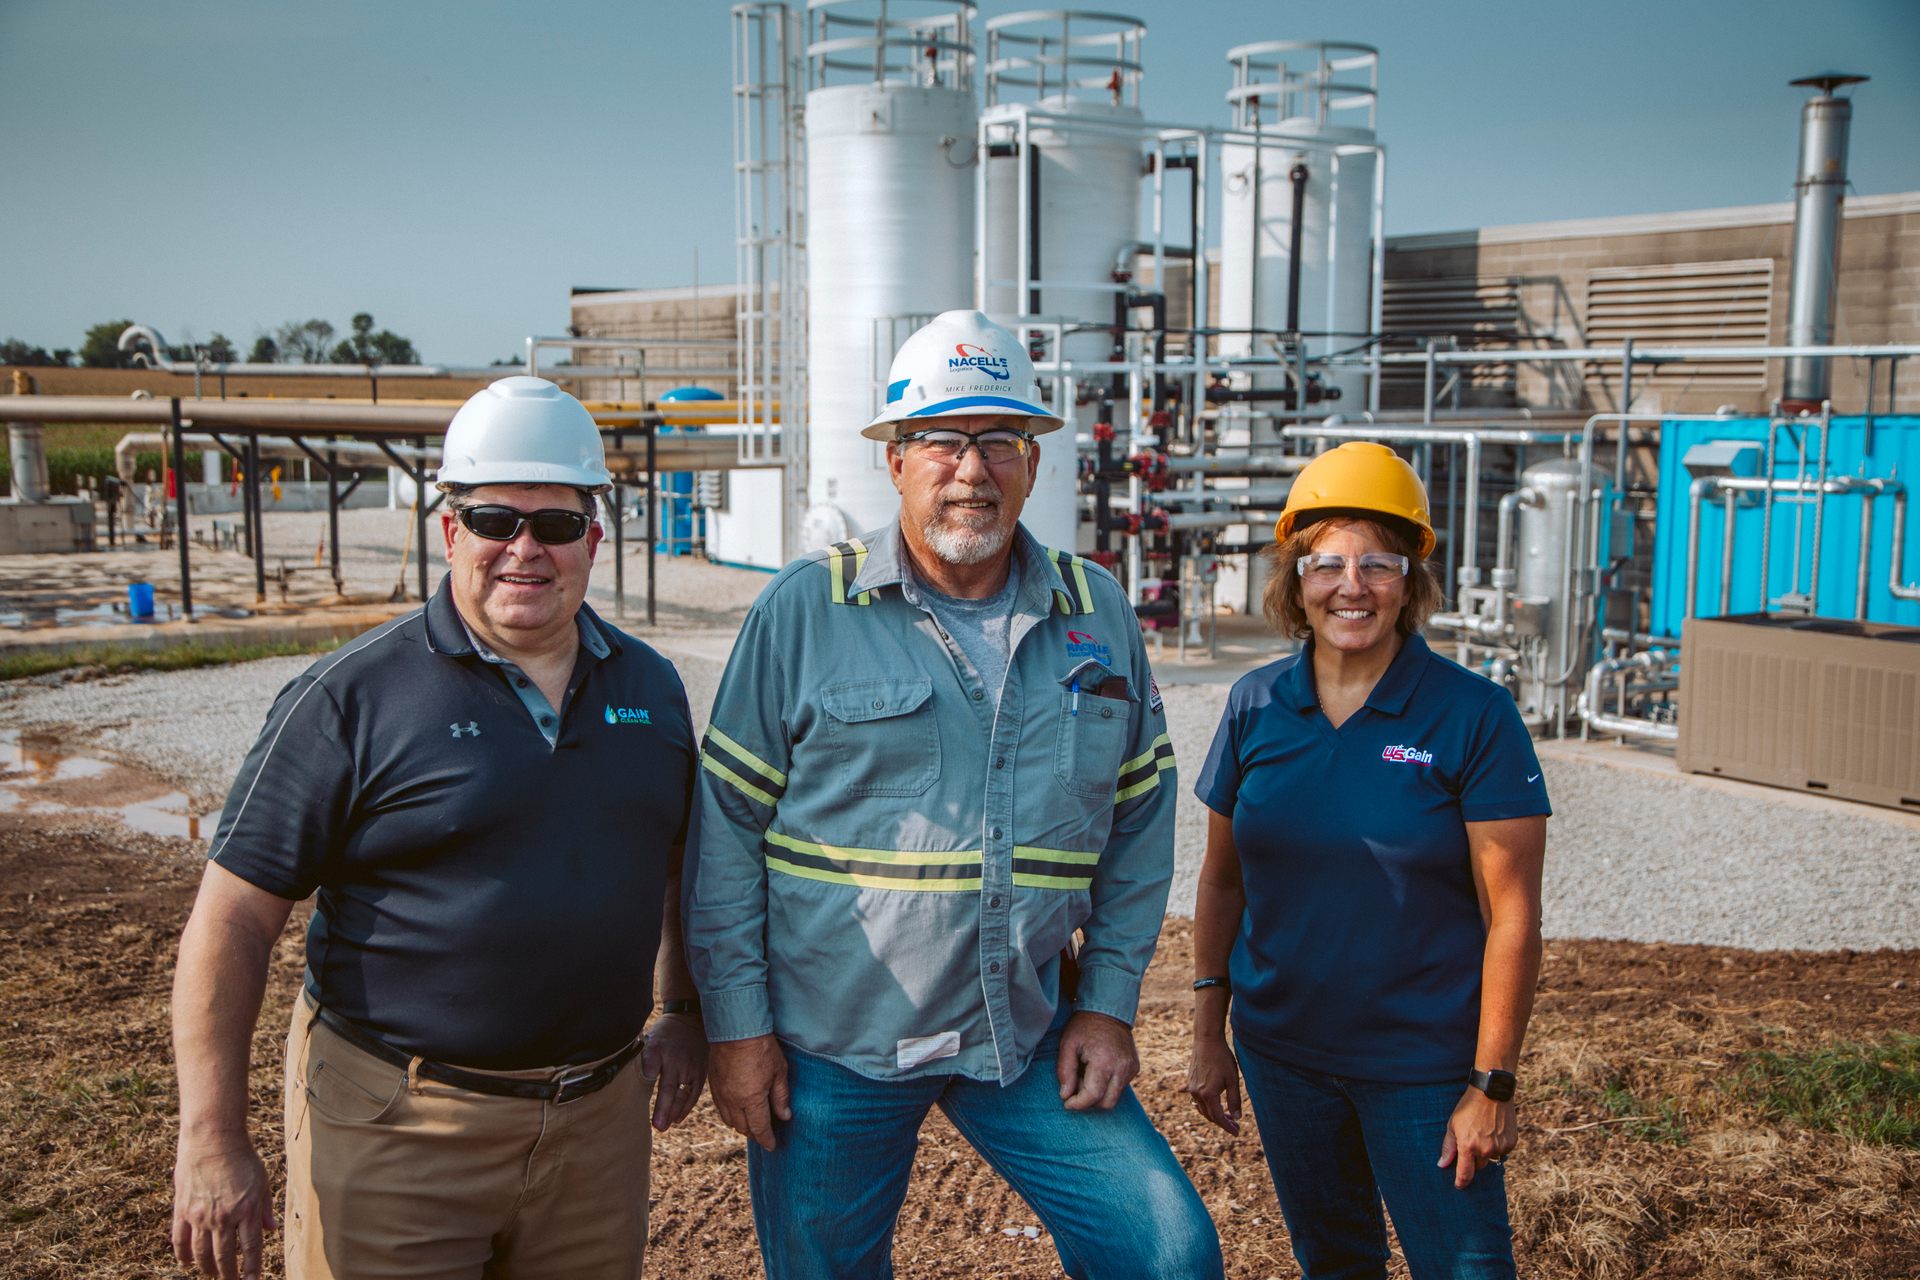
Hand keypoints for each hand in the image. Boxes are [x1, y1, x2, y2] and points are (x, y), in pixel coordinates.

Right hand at [171, 1135, 277, 1279]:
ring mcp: (200, 1214)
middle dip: (229, 1274)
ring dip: (207, 1268)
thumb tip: (272, 1230)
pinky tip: (186, 1263)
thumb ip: (264, 1208)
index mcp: (247, 1209)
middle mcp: (223, 1216)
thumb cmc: (242, 1157)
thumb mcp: (261, 1181)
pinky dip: (182, 1254)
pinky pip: (180, 1239)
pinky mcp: (182, 1209)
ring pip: (201, 1253)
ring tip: (213, 1275)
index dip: (251, 1269)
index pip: (250, 1248)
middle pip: (224, 1256)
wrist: (213, 1138)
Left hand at [642, 1013, 709, 1131]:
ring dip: (673, 1112)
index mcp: (657, 1049)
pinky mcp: (700, 1071)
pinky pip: (694, 1093)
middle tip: (657, 1126)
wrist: (690, 1020)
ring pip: (682, 1094)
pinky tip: (677, 1119)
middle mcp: (675, 1059)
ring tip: (664, 1126)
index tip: (637, 1098)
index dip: (645, 1081)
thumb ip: (639, 1059)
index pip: (650, 1067)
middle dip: (663, 1108)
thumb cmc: (662, 1035)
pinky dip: (686, 1108)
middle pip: (668, 1087)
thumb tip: (619, 1078)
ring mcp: (690, 1066)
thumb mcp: (648, 1039)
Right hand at [707, 1034, 790, 1150]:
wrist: (735, 1029)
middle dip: (756, 1135)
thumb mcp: (779, 1072)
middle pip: (744, 1128)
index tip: (772, 1146)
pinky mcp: (713, 1086)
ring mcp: (721, 1094)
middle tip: (765, 1135)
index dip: (767, 1140)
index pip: (760, 1129)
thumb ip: (781, 1097)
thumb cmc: (762, 1048)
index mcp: (752, 1100)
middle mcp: (733, 1101)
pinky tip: (739, 1111)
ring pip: (730, 1121)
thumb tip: (784, 1116)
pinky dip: (731, 1115)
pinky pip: (721, 1109)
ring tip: (753, 1125)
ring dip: (742, 1126)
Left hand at [1056, 1010, 1137, 1111]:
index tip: (1067, 1103)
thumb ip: (1064, 1071)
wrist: (1108, 1010)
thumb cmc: (1084, 1026)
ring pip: (1114, 1098)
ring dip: (1098, 1093)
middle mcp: (1122, 1067)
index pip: (1093, 1096)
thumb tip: (1065, 1096)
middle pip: (1106, 1103)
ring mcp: (1130, 1068)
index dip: (1078, 1104)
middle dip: (1089, 1100)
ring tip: (1087, 1073)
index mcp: (1104, 1061)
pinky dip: (1107, 1085)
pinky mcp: (1134, 1068)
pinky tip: (1098, 1069)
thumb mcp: (1067, 1044)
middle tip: (1076, 1082)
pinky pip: (1120, 1087)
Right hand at [1184, 1036, 1241, 1135]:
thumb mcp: (1233, 1080)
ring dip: (1214, 1115)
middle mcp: (1197, 1093)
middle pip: (1209, 1116)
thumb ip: (1235, 1100)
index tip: (1237, 1133)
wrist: (1207, 1040)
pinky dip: (1207, 1106)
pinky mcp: (1190, 1082)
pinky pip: (1197, 1100)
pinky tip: (1216, 1104)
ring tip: (1228, 1116)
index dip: (1228, 1127)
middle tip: (1236, 1124)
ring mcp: (1191, 1088)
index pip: (1218, 1118)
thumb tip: (1237, 1117)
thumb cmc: (1222, 1058)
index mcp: (1208, 1094)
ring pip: (1202, 1109)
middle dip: (1223, 1122)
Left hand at [1437, 1087, 1516, 1188]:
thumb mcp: (1453, 1125)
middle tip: (1471, 1143)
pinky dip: (1498, 1145)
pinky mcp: (1511, 1143)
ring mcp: (1499, 1147)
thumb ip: (1448, 1147)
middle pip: (1478, 1166)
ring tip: (1483, 1132)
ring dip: (1487, 1151)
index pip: (1465, 1174)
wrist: (1491, 1093)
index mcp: (1468, 1147)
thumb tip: (1442, 1165)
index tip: (1459, 1186)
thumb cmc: (1468, 1108)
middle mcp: (1485, 1150)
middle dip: (1474, 1159)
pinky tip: (1494, 1130)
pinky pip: (1503, 1151)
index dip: (1461, 1182)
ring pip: (1491, 1158)